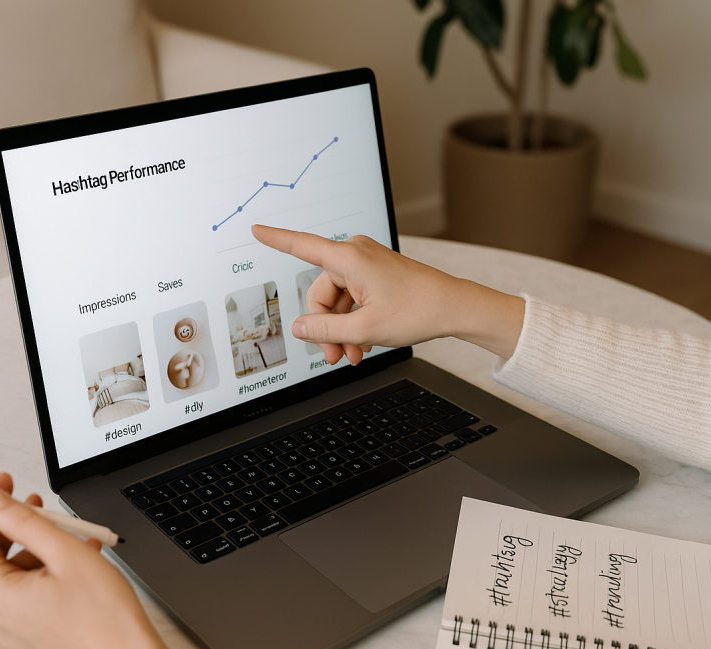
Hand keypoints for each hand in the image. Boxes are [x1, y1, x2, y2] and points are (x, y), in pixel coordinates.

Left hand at [0, 473, 189, 648]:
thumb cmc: (105, 620)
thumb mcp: (66, 553)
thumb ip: (25, 521)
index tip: (5, 484)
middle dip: (18, 528)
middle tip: (44, 509)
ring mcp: (10, 635)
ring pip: (13, 577)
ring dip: (39, 552)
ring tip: (76, 542)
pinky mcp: (28, 642)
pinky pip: (26, 598)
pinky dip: (45, 576)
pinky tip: (77, 566)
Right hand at [252, 224, 525, 362]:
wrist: (454, 308)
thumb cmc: (418, 309)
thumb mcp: (364, 328)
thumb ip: (325, 329)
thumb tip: (299, 328)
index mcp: (349, 258)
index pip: (302, 246)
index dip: (276, 239)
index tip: (256, 229)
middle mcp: (356, 255)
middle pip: (322, 294)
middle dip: (326, 328)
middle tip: (335, 357)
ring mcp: (367, 265)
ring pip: (338, 302)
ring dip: (342, 331)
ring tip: (354, 355)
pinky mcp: (377, 276)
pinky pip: (353, 300)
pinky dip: (355, 323)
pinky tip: (363, 343)